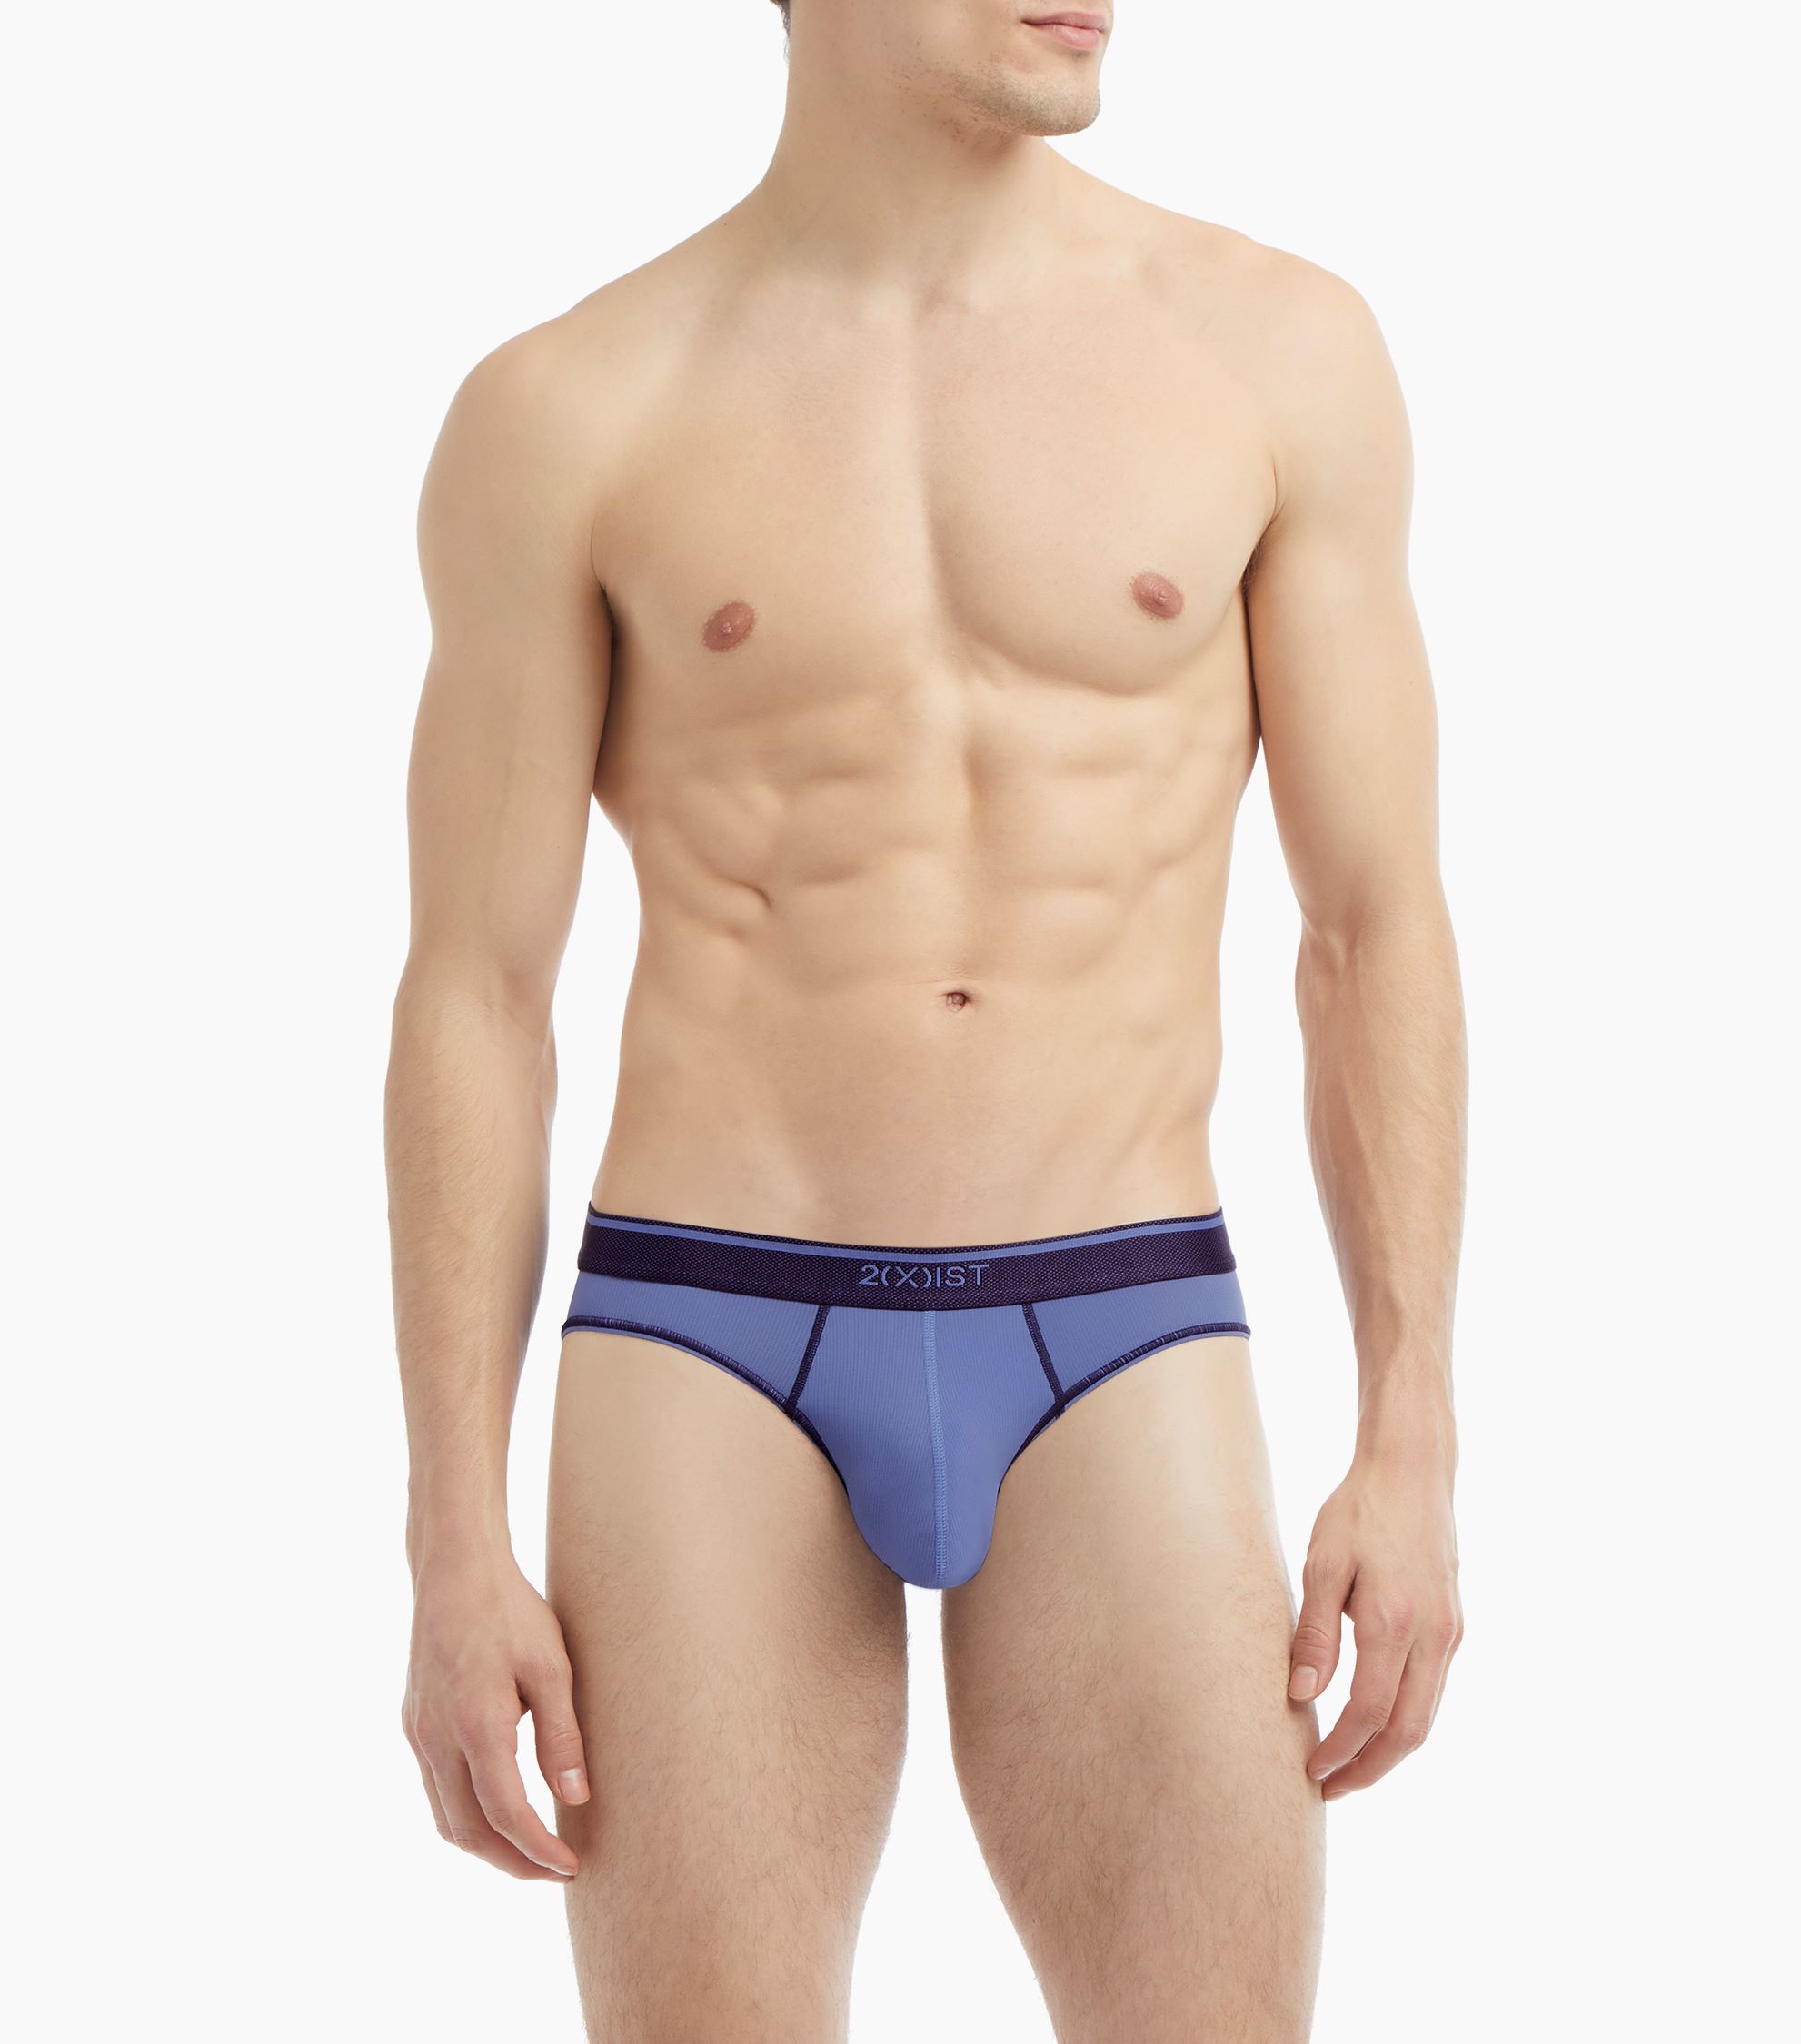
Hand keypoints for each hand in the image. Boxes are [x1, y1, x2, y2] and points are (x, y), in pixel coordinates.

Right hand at [402, 1552, 589, 1879]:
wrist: (454, 1568)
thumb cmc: (511, 1610)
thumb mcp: (551, 1666)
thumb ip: (562, 1735)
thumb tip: (576, 1798)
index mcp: (476, 1723)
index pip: (505, 1813)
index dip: (537, 1850)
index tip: (570, 1866)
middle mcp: (438, 1737)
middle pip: (468, 1831)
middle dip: (512, 1861)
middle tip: (554, 1871)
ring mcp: (418, 1733)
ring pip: (445, 1817)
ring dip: (485, 1845)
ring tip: (530, 1850)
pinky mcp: (413, 1724)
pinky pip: (434, 1789)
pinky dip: (465, 1815)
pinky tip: (497, 1810)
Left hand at [1288, 1451, 1461, 1797]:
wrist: (1413, 1470)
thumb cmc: (1359, 1510)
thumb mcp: (1324, 1563)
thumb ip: (1315, 1633)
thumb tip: (1301, 1695)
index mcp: (1394, 1621)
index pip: (1369, 1712)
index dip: (1341, 1751)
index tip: (1311, 1771)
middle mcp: (1433, 1636)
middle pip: (1408, 1731)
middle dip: (1370, 1769)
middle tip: (1330, 1789)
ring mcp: (1451, 1633)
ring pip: (1426, 1716)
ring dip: (1389, 1750)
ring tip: (1349, 1766)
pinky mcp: (1454, 1625)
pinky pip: (1432, 1690)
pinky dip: (1405, 1719)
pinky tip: (1375, 1723)